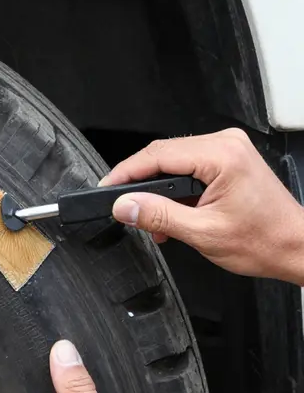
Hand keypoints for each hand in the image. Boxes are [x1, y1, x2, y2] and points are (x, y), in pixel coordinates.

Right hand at [100, 128, 303, 282]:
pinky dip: (174, 188)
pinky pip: (188, 165)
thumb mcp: (203, 233)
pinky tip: (170, 211)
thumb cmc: (265, 241)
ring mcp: (228, 149)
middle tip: (124, 207)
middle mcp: (226, 144)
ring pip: (173, 161)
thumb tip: (125, 205)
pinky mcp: (228, 158)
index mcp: (222, 156)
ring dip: (157, 189)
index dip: (126, 173)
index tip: (107, 189)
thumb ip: (159, 216)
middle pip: (163, 155)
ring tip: (152, 221)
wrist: (297, 248)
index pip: (158, 155)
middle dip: (140, 183)